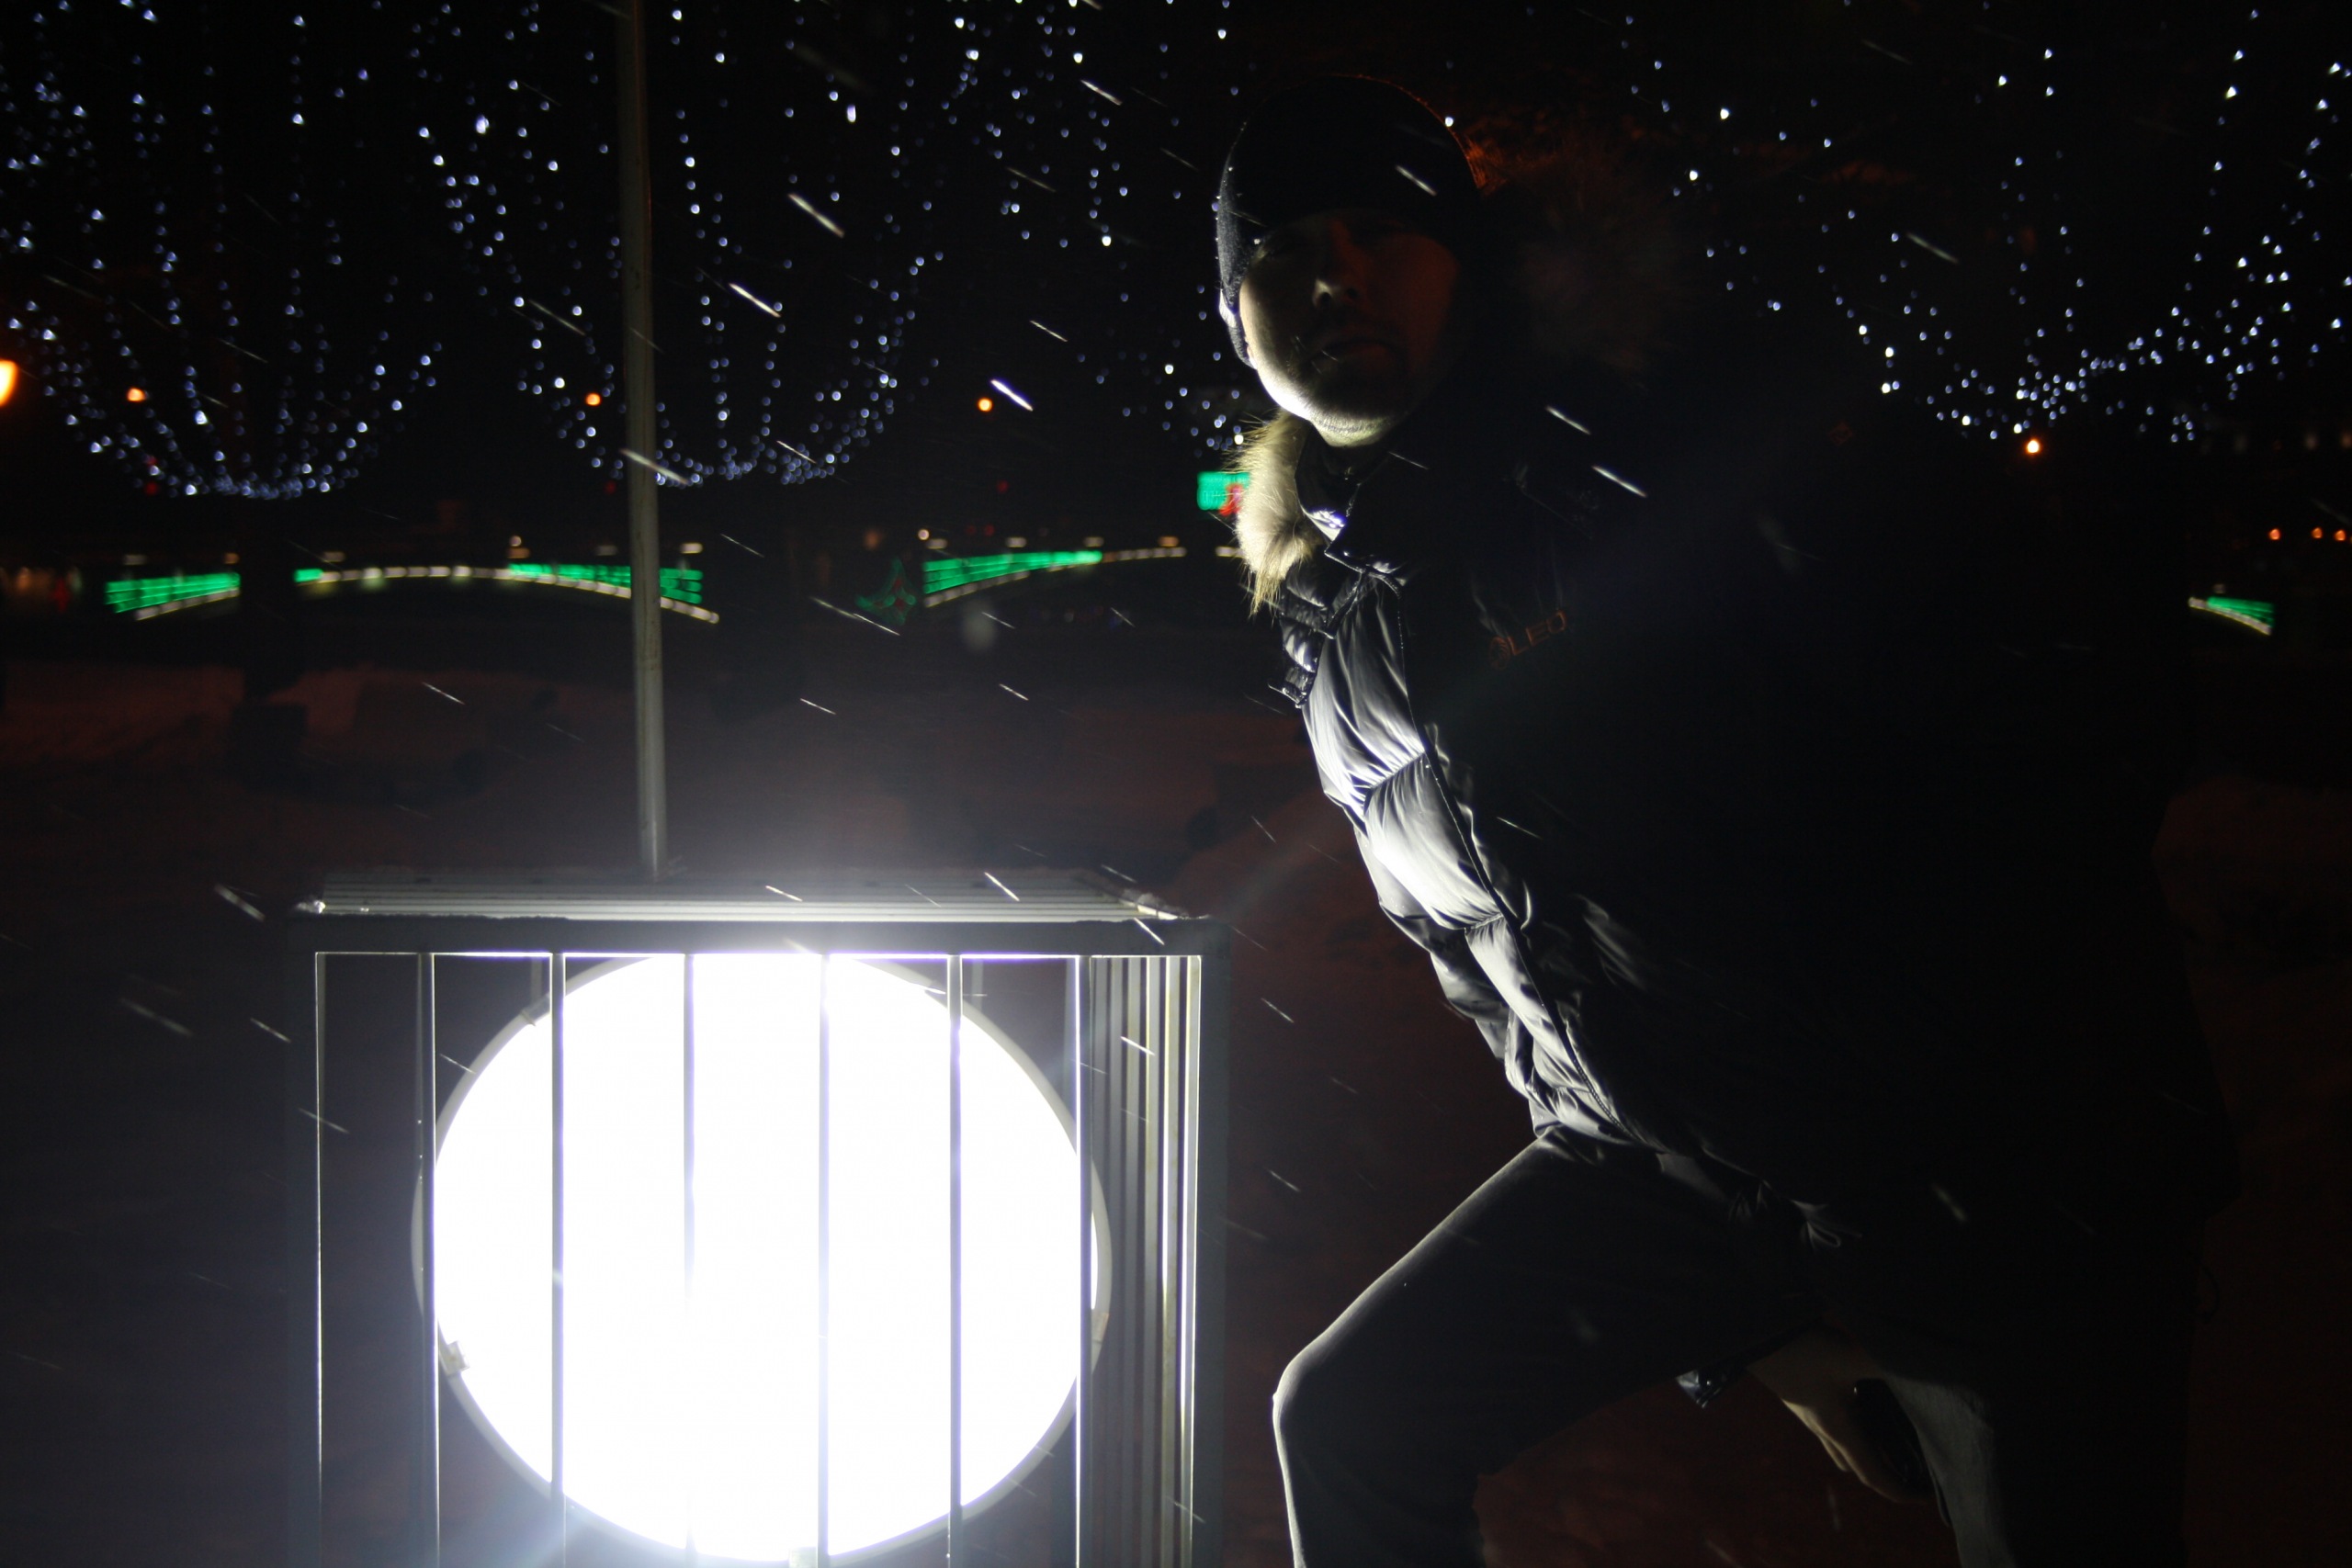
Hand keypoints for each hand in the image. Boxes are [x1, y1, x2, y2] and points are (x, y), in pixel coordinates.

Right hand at [1749, 1326, 1927, 1503]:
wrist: (1757, 1337)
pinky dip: (1856, 1429)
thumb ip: (1889, 1367)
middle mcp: (1825, 1429)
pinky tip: (1867, 1404)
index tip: (1923, 1497)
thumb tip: (1926, 1373)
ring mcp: (1812, 1414)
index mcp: (1839, 1429)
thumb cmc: (1804, 1352)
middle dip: (1885, 1476)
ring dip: (1867, 1455)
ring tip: (1893, 1443)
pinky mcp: (1806, 1397)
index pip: (1873, 1473)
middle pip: (1857, 1466)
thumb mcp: (1851, 1358)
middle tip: (1912, 1474)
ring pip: (1843, 1447)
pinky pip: (1835, 1426)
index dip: (1898, 1490)